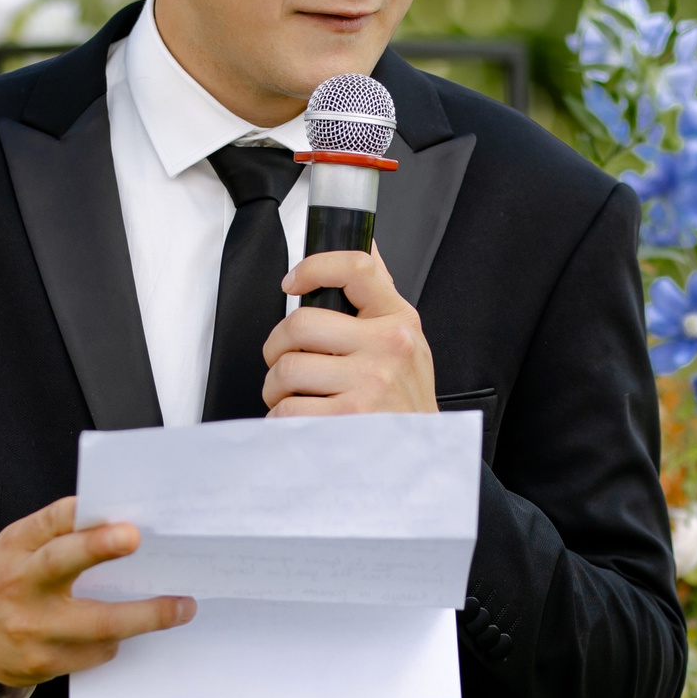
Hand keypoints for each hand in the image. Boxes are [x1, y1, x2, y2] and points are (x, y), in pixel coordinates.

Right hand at [0, 498, 193, 691]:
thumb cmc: (3, 577)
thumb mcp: (18, 545)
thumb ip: (58, 530)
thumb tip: (114, 517)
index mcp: (17, 548)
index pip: (49, 524)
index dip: (81, 517)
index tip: (117, 516)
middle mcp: (20, 585)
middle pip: (61, 565)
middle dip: (99, 549)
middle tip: (136, 539)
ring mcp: (31, 628)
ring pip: (97, 624)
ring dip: (146, 616)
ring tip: (182, 607)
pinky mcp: (42, 663)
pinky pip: (95, 653)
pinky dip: (118, 640)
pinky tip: (131, 630)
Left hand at [263, 245, 437, 415]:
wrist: (421, 458)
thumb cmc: (405, 401)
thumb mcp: (405, 342)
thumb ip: (377, 296)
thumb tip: (366, 239)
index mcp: (398, 321)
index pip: (357, 267)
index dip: (314, 266)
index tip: (292, 282)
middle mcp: (387, 348)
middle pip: (300, 324)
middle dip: (277, 348)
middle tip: (285, 362)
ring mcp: (369, 383)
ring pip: (286, 370)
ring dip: (276, 388)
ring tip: (293, 396)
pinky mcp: (350, 419)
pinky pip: (288, 410)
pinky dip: (282, 419)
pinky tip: (301, 421)